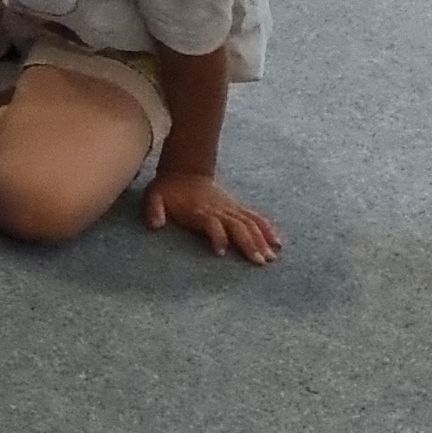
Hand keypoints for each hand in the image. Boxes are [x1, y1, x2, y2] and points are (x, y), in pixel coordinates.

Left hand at [141, 170, 279, 264]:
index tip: (221, 252)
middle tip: (259, 261)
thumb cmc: (167, 189)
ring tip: (271, 257)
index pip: (211, 224)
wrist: (184, 170)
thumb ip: (154, 210)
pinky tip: (277, 242)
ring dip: (261, 240)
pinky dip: (268, 228)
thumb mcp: (153, 197)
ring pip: (250, 223)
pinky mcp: (237, 207)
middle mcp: (218, 209)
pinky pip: (256, 217)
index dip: (216, 237)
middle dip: (248, 243)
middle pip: (237, 226)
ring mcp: (231, 208)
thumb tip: (154, 226)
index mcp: (199, 210)